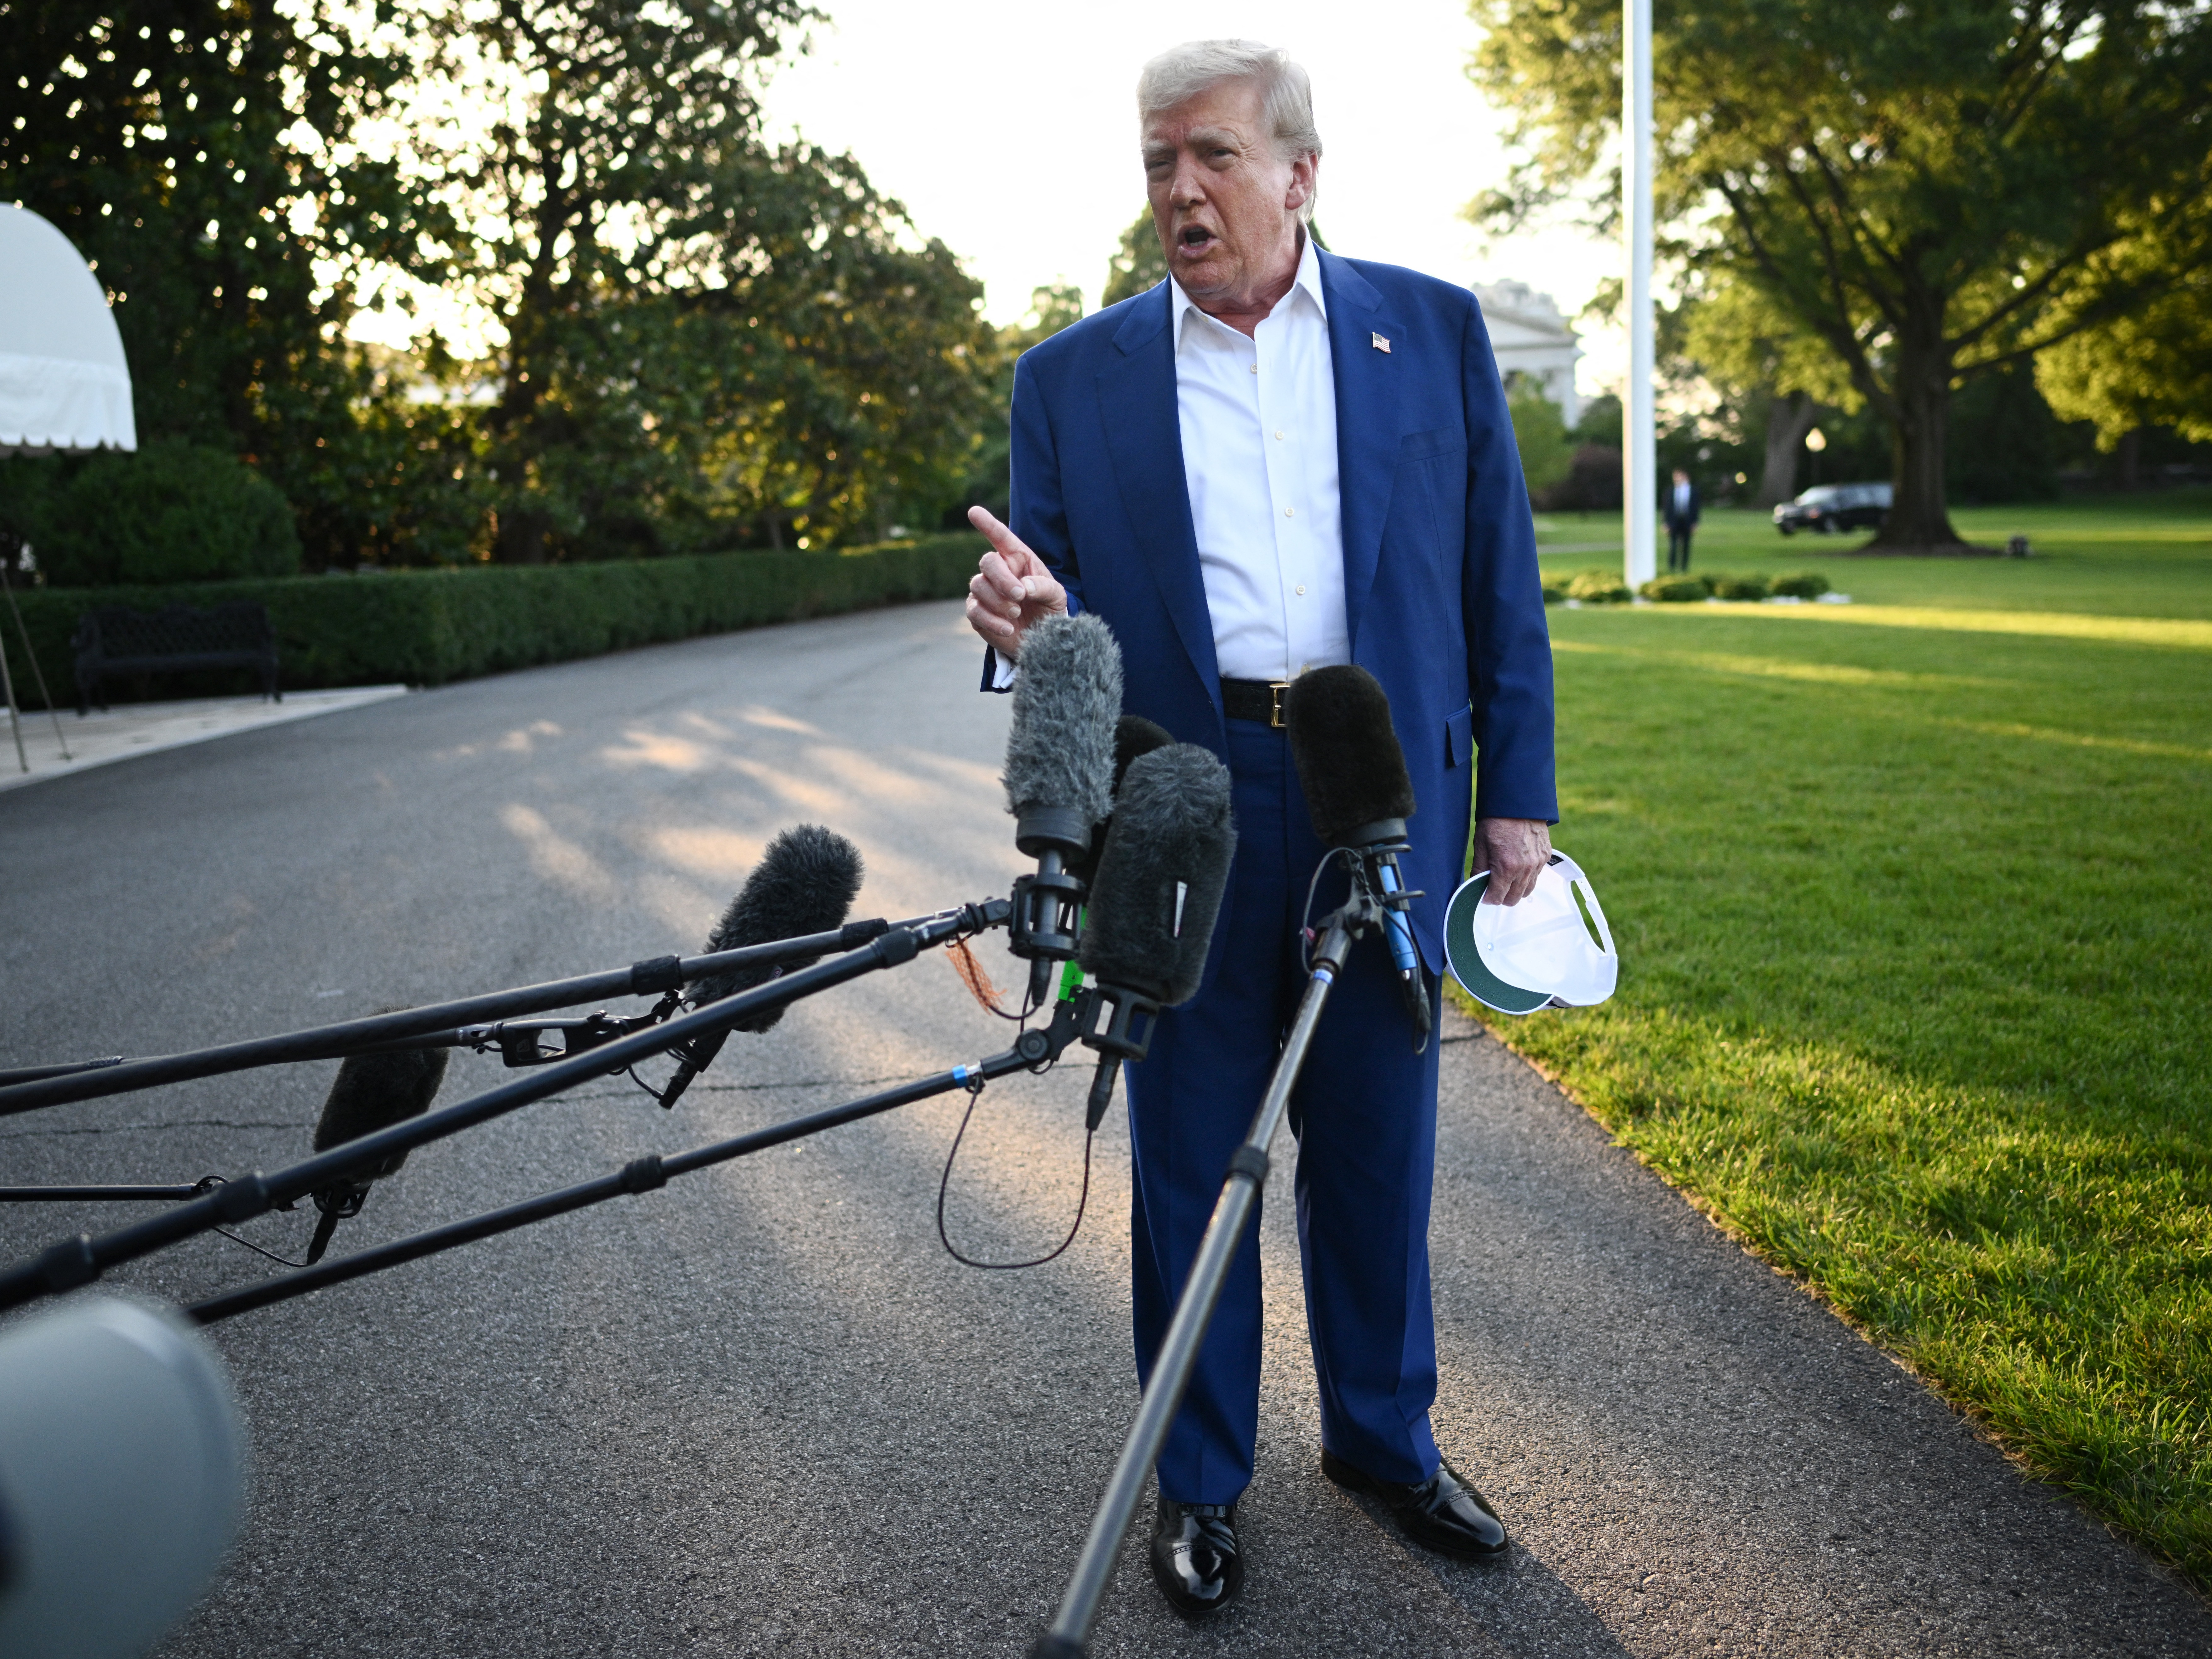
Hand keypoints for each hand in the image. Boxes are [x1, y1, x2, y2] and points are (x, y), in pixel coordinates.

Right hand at [964, 506, 1067, 661]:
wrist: (1041, 638)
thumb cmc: (1049, 609)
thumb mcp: (1057, 596)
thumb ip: (1045, 587)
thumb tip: (1024, 586)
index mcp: (1018, 559)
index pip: (1001, 537)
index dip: (988, 524)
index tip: (974, 511)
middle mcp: (999, 571)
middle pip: (987, 562)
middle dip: (1002, 579)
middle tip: (1020, 596)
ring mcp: (984, 591)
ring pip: (978, 586)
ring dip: (998, 602)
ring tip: (1017, 614)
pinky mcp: (977, 613)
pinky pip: (975, 612)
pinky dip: (992, 621)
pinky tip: (1008, 629)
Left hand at [1475, 817, 1552, 905]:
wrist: (1518, 802)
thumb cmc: (1496, 821)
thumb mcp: (1481, 845)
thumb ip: (1479, 869)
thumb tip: (1476, 886)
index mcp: (1506, 867)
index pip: (1497, 897)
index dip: (1488, 898)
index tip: (1483, 895)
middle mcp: (1525, 868)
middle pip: (1513, 899)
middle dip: (1501, 897)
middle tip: (1493, 889)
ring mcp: (1537, 863)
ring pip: (1527, 891)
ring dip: (1515, 890)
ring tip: (1505, 880)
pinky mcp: (1545, 856)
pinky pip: (1536, 877)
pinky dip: (1526, 878)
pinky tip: (1517, 868)